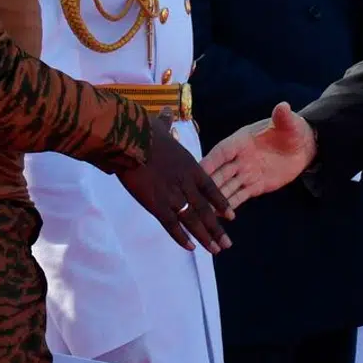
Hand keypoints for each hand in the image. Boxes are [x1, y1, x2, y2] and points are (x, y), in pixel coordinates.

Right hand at [117, 109, 233, 252]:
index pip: (212, 189)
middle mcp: (186, 183)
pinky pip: (171, 224)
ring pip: (193, 220)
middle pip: (206, 210)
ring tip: (216, 250)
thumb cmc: (144, 131)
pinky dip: (181, 237)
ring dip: (205, 237)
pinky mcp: (156, 204)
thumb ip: (167, 123)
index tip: (231, 217)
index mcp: (190, 166)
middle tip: (227, 244)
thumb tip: (167, 112)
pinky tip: (190, 248)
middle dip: (217, 229)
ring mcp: (173, 195)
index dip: (221, 204)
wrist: (131, 140)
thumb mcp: (161, 125)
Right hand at [202, 102, 316, 208]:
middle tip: (193, 199)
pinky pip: (239, 197)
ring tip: (202, 213)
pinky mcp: (255, 186)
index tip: (196, 172)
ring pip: (226, 187)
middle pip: (220, 173)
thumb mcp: (290, 123)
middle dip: (207, 186)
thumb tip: (283, 106)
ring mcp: (246, 173)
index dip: (210, 161)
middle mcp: (240, 158)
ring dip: (215, 200)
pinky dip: (230, 206)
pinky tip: (219, 217)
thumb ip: (283, 117)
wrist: (304, 147)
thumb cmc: (293, 130)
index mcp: (242, 141)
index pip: (222, 152)